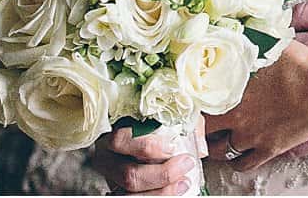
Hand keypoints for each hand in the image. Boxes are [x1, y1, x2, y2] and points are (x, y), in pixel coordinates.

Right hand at [89, 123, 203, 195]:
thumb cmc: (158, 126)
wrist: (145, 145)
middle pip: (129, 174)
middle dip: (162, 174)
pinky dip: (156, 196)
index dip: (147, 147)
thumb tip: (200, 149)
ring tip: (184, 183)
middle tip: (186, 164)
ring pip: (129, 193)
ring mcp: (111, 179)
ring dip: (161, 192)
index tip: (172, 148)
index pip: (121, 140)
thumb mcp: (171, 118)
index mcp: (114, 134)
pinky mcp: (117, 190)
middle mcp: (107, 159)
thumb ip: (185, 126)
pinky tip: (174, 192)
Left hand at [204, 41, 307, 172]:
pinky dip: (237, 162)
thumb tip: (236, 30)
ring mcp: (251, 136)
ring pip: (220, 151)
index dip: (192, 105)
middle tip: (203, 123)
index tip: (192, 104)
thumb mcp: (269, 45)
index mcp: (230, 91)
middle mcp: (236, 117)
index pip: (195, 104)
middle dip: (201, 127)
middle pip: (203, 131)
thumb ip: (247, 43)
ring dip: (216, 146)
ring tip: (218, 139)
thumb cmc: (300, 66)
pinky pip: (243, 164)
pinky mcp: (268, 149)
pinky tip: (238, 154)